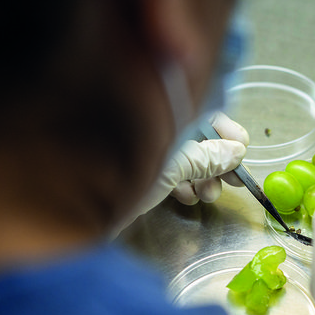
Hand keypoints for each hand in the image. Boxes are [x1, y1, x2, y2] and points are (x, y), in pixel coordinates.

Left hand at [123, 112, 247, 225]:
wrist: (72, 208)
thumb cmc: (116, 174)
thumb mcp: (171, 165)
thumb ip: (206, 157)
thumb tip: (237, 151)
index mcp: (159, 109)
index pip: (201, 107)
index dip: (225, 128)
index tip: (242, 148)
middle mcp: (150, 121)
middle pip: (195, 134)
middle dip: (217, 159)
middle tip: (235, 181)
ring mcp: (139, 144)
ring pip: (182, 155)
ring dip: (202, 176)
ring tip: (208, 196)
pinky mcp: (131, 167)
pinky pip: (165, 169)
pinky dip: (180, 182)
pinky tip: (183, 197)